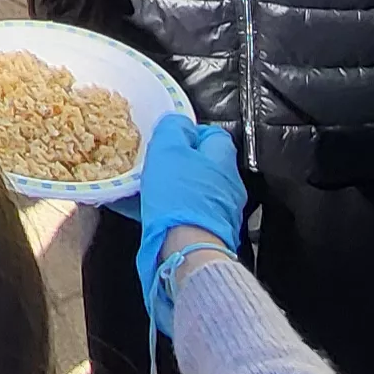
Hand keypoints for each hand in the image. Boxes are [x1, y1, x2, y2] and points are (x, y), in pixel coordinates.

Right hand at [122, 115, 244, 338]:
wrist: (187, 251)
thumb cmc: (178, 197)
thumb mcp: (169, 150)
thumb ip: (173, 129)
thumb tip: (177, 122)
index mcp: (221, 160)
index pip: (212, 134)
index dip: (189, 133)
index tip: (166, 139)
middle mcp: (228, 185)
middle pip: (203, 164)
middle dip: (179, 162)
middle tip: (153, 164)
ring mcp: (221, 211)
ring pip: (194, 190)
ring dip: (173, 188)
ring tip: (145, 190)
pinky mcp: (209, 233)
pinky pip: (187, 214)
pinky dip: (170, 210)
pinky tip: (146, 212)